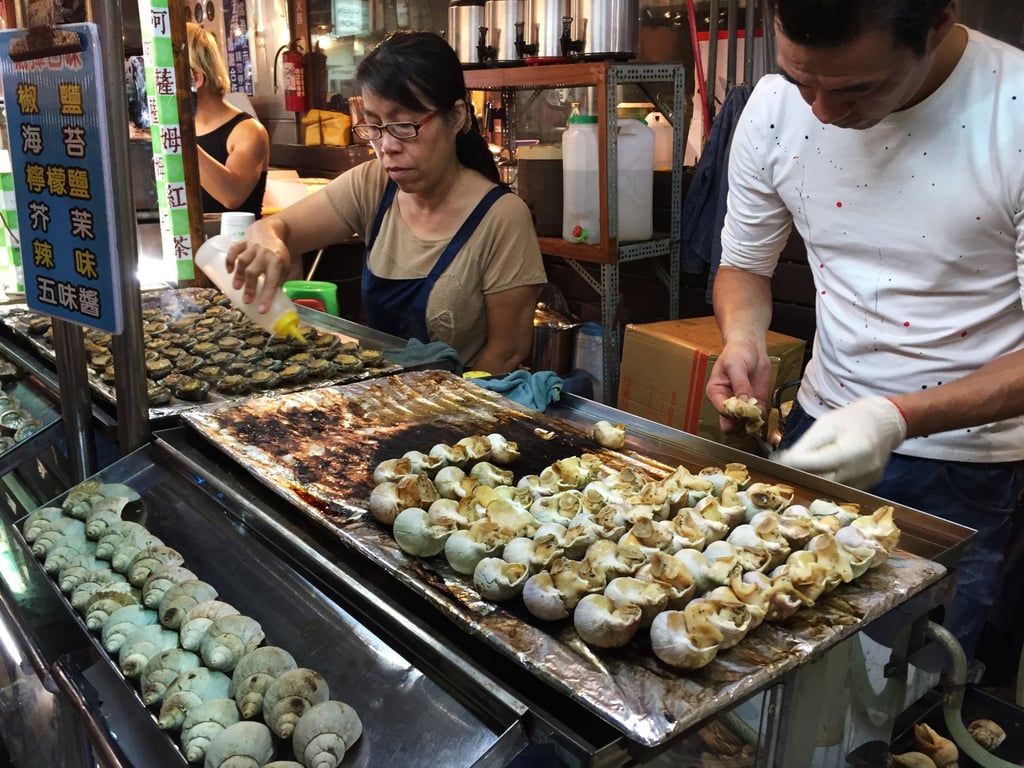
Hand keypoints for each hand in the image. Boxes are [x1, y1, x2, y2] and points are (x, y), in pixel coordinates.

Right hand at [225, 218, 292, 312]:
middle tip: (246, 300)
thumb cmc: (276, 255)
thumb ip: (277, 282)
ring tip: (235, 287)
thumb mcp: (283, 268)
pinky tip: (228, 270)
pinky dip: (229, 260)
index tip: (261, 310)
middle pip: (253, 271)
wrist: (269, 233)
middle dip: (249, 287)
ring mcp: (253, 247)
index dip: (267, 297)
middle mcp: (264, 254)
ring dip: (238, 275)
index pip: (272, 281)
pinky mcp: (243, 242)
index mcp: (277, 262)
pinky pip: (234, 250)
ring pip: (242, 261)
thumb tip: (271, 303)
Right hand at [706, 337, 772, 433]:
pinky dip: (760, 418)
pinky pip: (756, 419)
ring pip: (742, 426)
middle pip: (729, 424)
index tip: (746, 406)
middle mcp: (726, 402)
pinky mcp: (754, 405)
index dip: (734, 412)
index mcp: (716, 393)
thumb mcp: (736, 365)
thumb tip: (744, 403)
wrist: (751, 347)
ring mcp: (740, 405)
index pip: (722, 411)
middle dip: (741, 423)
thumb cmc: (737, 352)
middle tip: (752, 414)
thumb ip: (740, 384)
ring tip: (757, 412)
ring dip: (751, 423)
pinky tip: (762, 409)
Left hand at [774, 396, 906, 488]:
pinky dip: (827, 484)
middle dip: (802, 476)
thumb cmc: (851, 420)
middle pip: (824, 481)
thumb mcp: (826, 424)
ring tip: (800, 472)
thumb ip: (807, 444)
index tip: (778, 463)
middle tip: (785, 470)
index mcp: (854, 449)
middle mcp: (863, 469)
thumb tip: (785, 461)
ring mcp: (868, 481)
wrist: (884, 424)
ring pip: (831, 489)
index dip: (796, 464)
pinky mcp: (868, 487)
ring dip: (813, 482)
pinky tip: (819, 475)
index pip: (819, 463)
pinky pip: (841, 490)